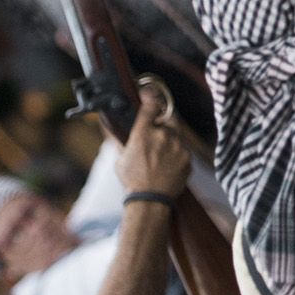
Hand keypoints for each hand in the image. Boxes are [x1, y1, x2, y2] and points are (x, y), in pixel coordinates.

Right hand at [118, 75, 190, 200]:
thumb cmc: (132, 180)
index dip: (151, 97)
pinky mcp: (187, 158)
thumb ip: (118, 137)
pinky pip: (183, 150)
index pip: (151, 104)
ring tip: (160, 156)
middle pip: (169, 117)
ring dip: (170, 140)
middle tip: (158, 130)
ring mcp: (178, 146)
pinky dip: (177, 154)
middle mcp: (163, 135)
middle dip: (164, 121)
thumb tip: (106, 122)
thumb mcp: (120, 157)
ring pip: (177, 135)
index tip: (149, 93)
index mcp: (144, 132)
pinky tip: (167, 165)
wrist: (150, 200)